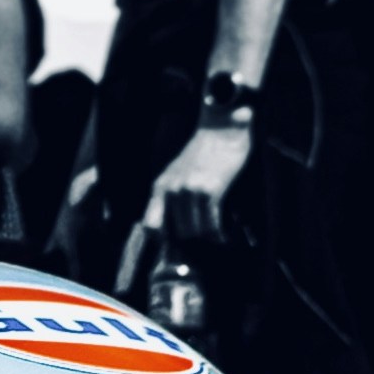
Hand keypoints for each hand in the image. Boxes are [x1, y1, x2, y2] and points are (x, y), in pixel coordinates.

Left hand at [124, 116, 250, 281]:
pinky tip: (223, 236)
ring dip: (206, 239)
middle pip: (176, 234)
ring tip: (215, 238)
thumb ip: (172, 195)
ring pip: (194, 232)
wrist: (222, 129)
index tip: (177, 243)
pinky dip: (218, 235)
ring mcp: (189, 191)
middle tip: (202, 242)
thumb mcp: (177, 172)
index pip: (150, 227)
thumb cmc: (203, 153)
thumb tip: (174, 227)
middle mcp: (170, 191)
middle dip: (190, 241)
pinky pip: (211, 225)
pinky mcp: (210, 190)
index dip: (163, 240)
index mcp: (159, 187)